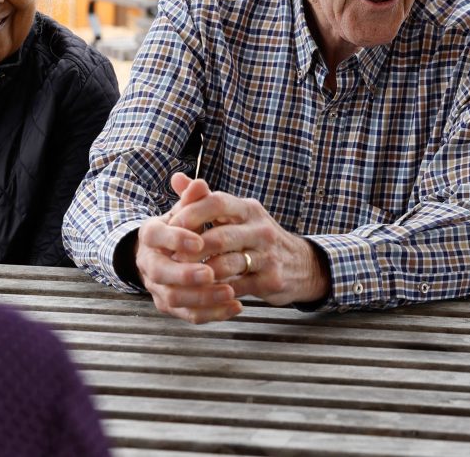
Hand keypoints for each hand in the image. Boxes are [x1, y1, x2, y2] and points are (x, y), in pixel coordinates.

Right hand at [133, 174, 242, 323]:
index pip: (156, 236)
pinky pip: (189, 315)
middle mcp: (149, 263)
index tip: (199, 241)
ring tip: (231, 291)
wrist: (167, 251)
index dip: (176, 240)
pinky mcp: (171, 306)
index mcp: (151, 235)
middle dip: (186, 275)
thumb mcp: (185, 210)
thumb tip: (199, 182)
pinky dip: (213, 313)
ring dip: (203, 298)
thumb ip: (193, 198)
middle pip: (161, 273)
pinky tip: (236, 305)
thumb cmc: (181, 226)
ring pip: (175, 298)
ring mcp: (158, 287)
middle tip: (211, 274)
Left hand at [169, 175, 330, 305]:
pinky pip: (238, 287)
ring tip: (182, 275)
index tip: (170, 226)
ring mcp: (267, 255)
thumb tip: (176, 178)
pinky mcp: (270, 280)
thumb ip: (204, 199)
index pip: (217, 202)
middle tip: (169, 256)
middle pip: (220, 236)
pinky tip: (202, 292)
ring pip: (228, 264)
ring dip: (201, 272)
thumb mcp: (237, 214)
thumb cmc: (257, 236)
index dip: (191, 213)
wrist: (300, 263)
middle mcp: (260, 229)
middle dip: (192, 247)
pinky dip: (217, 291)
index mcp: (248, 209)